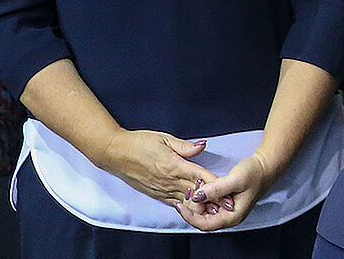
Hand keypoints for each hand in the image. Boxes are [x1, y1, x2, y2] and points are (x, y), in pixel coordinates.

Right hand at [96, 130, 217, 206]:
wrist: (115, 153)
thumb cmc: (139, 143)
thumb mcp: (164, 138)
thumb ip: (185, 146)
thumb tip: (203, 145)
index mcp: (173, 165)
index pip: (200, 176)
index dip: (215, 182)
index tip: (228, 186)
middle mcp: (168, 181)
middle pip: (196, 193)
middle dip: (213, 197)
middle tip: (228, 201)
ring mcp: (162, 190)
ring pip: (186, 202)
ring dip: (202, 204)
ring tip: (217, 206)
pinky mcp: (156, 195)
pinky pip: (175, 204)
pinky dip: (187, 205)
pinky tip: (197, 206)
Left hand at [176, 152, 270, 230]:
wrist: (266, 167)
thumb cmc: (255, 173)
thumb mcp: (235, 179)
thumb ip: (216, 189)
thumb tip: (198, 196)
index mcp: (233, 216)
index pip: (205, 224)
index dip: (190, 216)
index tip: (180, 205)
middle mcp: (230, 217)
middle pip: (203, 221)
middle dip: (192, 208)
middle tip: (188, 192)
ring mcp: (228, 211)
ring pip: (205, 213)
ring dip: (197, 203)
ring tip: (193, 188)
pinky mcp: (226, 204)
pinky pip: (210, 206)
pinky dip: (203, 199)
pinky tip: (200, 188)